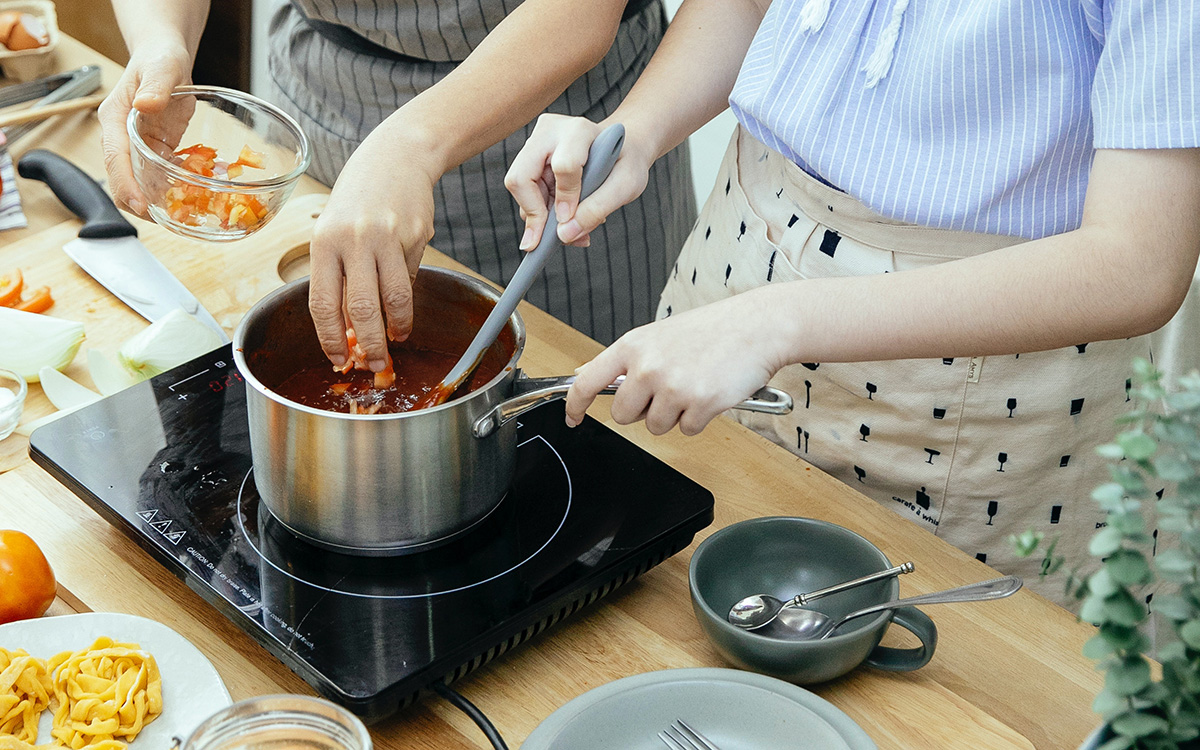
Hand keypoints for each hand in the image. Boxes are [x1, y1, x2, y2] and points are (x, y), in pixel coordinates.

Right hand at [98, 41, 192, 216]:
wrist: (164, 58)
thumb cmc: (159, 58)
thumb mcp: (161, 67)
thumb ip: (155, 85)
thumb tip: (146, 104)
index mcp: (115, 120)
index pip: (116, 159)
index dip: (126, 186)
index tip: (141, 206)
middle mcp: (122, 139)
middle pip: (122, 181)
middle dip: (140, 205)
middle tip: (169, 222)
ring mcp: (138, 148)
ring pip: (140, 185)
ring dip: (157, 203)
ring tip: (183, 219)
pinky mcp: (155, 152)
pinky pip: (159, 178)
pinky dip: (172, 191)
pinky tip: (193, 202)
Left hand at [308, 143, 435, 369]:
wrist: (396, 157)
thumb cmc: (358, 197)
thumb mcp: (334, 231)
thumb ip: (338, 274)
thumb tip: (348, 327)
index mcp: (324, 241)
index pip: (323, 303)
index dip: (331, 338)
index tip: (338, 359)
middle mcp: (354, 239)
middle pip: (362, 308)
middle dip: (370, 344)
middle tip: (375, 364)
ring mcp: (387, 237)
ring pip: (394, 298)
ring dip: (397, 326)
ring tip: (397, 337)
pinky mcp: (416, 235)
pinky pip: (411, 276)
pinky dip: (407, 296)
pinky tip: (404, 302)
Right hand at [505, 114, 652, 249]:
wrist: (623, 148)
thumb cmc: (626, 162)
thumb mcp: (625, 186)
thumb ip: (596, 209)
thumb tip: (563, 235)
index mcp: (579, 131)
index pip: (563, 167)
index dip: (565, 199)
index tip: (570, 222)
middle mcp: (549, 132)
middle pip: (521, 178)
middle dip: (534, 214)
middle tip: (547, 241)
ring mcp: (535, 144)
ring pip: (520, 190)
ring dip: (542, 217)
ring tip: (573, 226)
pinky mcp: (530, 158)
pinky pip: (526, 194)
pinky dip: (543, 213)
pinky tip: (566, 218)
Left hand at [566, 292, 787, 435]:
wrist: (758, 326)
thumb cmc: (713, 330)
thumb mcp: (658, 335)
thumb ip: (625, 360)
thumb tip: (585, 373)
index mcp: (634, 345)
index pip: (587, 381)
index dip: (574, 405)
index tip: (572, 417)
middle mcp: (649, 366)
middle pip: (622, 415)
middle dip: (641, 411)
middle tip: (667, 390)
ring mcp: (673, 386)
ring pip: (655, 427)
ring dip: (673, 415)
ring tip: (693, 386)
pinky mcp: (699, 404)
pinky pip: (687, 430)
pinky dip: (699, 419)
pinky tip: (710, 392)